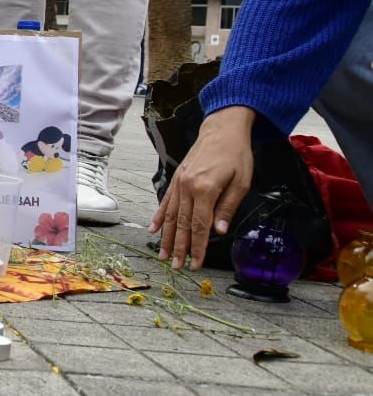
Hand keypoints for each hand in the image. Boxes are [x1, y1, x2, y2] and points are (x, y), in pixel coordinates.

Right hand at [150, 107, 256, 269]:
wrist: (222, 129)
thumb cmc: (236, 154)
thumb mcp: (241, 181)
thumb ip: (228, 206)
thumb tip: (219, 231)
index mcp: (205, 189)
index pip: (200, 226)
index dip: (198, 247)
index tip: (196, 263)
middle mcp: (187, 187)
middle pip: (183, 225)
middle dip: (180, 248)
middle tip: (176, 266)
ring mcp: (179, 183)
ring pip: (172, 216)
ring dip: (168, 237)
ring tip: (164, 254)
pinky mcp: (177, 179)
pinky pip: (165, 201)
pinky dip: (160, 217)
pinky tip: (154, 229)